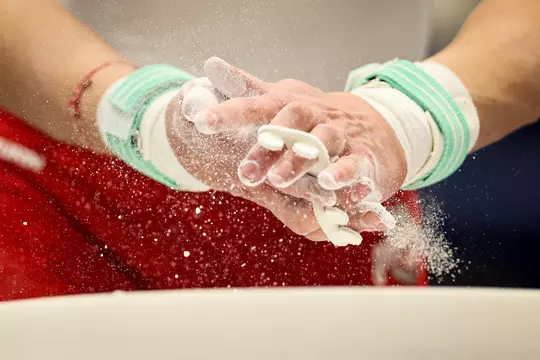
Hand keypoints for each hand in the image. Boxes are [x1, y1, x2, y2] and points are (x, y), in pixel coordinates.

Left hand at [189, 58, 406, 232]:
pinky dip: (342, 173)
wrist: (374, 125)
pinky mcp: (363, 155)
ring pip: (321, 143)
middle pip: (291, 123)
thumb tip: (210, 65)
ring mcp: (340, 134)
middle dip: (267, 147)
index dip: (231, 112)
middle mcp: (315, 115)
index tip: (202, 122)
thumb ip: (248, 89)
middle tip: (244, 172)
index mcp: (290, 103)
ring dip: (299, 161)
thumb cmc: (317, 116)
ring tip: (278, 179)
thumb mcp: (282, 98)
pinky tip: (327, 183)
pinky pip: (354, 163)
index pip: (258, 104)